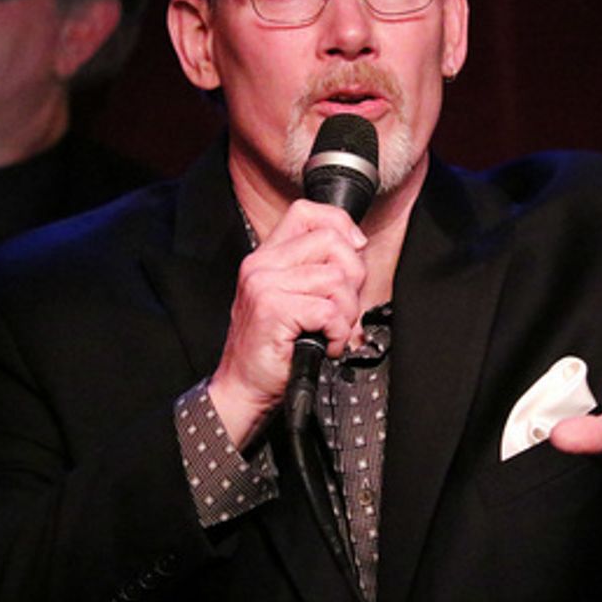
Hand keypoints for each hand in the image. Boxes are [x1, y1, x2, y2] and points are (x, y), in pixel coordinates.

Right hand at [209, 201, 367, 446]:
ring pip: (336, 279)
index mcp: (267, 257)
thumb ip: (317, 271)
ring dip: (346, 313)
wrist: (244, 389)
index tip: (354, 250)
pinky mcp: (272, 309)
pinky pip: (329, 310)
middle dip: (353, 278)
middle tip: (342, 309)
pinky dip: (338, 333)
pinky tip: (325, 344)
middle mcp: (262, 265)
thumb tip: (357, 247)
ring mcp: (264, 285)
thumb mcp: (294, 300)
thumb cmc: (274, 350)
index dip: (340, 225)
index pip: (307, 212)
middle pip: (331, 241)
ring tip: (331, 331)